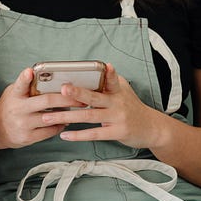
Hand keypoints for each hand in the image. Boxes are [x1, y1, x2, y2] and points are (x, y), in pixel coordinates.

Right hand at [0, 67, 83, 149]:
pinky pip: (50, 131)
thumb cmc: (10, 107)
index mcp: (14, 95)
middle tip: (82, 97)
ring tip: (79, 108)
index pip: (19, 84)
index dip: (24, 78)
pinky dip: (60, 125)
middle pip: (46, 101)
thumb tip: (49, 77)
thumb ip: (27, 86)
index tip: (30, 71)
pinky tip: (65, 121)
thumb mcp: (13, 93)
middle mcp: (18, 109)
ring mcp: (23, 124)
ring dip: (67, 113)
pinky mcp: (28, 137)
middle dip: (67, 98)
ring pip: (51, 118)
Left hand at [40, 64, 164, 148]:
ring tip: (48, 117)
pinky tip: (64, 134)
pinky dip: (78, 135)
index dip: (109, 72)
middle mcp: (117, 103)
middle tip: (62, 89)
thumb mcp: (123, 92)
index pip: (112, 79)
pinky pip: (94, 134)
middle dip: (77, 93)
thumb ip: (108, 82)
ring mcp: (117, 118)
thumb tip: (95, 69)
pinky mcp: (117, 132)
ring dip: (67, 116)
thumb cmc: (131, 107)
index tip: (105, 65)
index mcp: (117, 91)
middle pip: (94, 97)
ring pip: (88, 116)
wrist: (152, 128)